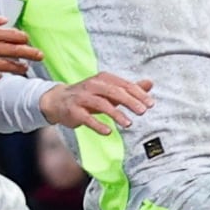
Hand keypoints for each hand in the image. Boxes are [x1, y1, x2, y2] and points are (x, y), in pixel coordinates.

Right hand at [40, 71, 154, 134]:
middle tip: (143, 111)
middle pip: (114, 92)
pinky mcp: (74, 111)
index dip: (138, 94)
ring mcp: (82, 98)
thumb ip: (129, 88)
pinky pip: (87, 118)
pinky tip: (108, 132)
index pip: (124, 85)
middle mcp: (93, 85)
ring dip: (116, 114)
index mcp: (104, 78)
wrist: (58, 100)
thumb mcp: (109, 90)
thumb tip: (150, 83)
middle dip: (130, 101)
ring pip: (101, 104)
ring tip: (128, 124)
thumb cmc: (89, 95)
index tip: (150, 104)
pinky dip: (98, 125)